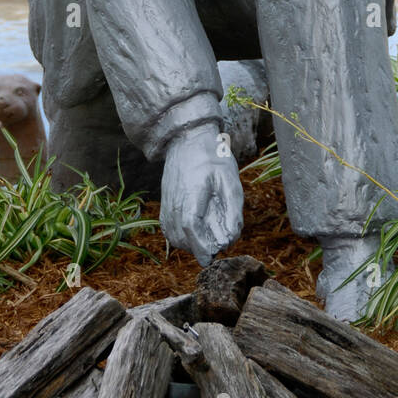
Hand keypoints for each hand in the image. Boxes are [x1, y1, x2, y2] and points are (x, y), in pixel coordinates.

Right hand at [160, 123, 243, 266]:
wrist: (188, 139)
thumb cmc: (212, 157)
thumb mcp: (230, 181)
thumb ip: (233, 211)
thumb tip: (231, 238)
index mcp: (191, 192)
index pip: (190, 226)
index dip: (200, 246)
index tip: (211, 258)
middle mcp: (174, 200)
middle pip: (180, 236)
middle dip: (198, 248)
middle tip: (217, 245)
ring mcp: (166, 201)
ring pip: (172, 235)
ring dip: (189, 244)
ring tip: (208, 238)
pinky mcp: (165, 203)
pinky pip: (168, 228)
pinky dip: (180, 237)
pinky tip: (196, 232)